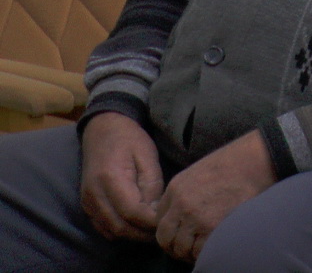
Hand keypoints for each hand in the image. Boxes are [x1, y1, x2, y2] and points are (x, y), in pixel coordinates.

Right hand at [79, 112, 164, 241]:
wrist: (102, 130)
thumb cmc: (129, 139)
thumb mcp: (148, 156)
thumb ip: (152, 185)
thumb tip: (156, 212)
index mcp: (110, 179)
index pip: (132, 212)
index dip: (152, 222)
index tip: (169, 221)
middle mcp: (94, 194)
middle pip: (120, 227)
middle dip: (144, 234)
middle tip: (165, 230)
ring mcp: (87, 201)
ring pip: (111, 231)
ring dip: (134, 235)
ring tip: (154, 230)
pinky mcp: (87, 205)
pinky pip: (103, 227)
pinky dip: (121, 232)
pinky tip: (137, 226)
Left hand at [153, 130, 276, 262]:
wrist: (254, 162)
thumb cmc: (233, 164)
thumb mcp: (198, 172)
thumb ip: (184, 193)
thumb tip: (180, 215)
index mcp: (175, 189)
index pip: (159, 219)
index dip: (169, 229)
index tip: (179, 234)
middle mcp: (181, 205)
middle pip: (165, 238)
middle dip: (173, 247)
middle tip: (186, 250)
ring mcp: (195, 218)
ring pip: (181, 248)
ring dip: (189, 253)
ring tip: (200, 250)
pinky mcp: (213, 227)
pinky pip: (200, 251)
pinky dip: (203, 254)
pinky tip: (211, 249)